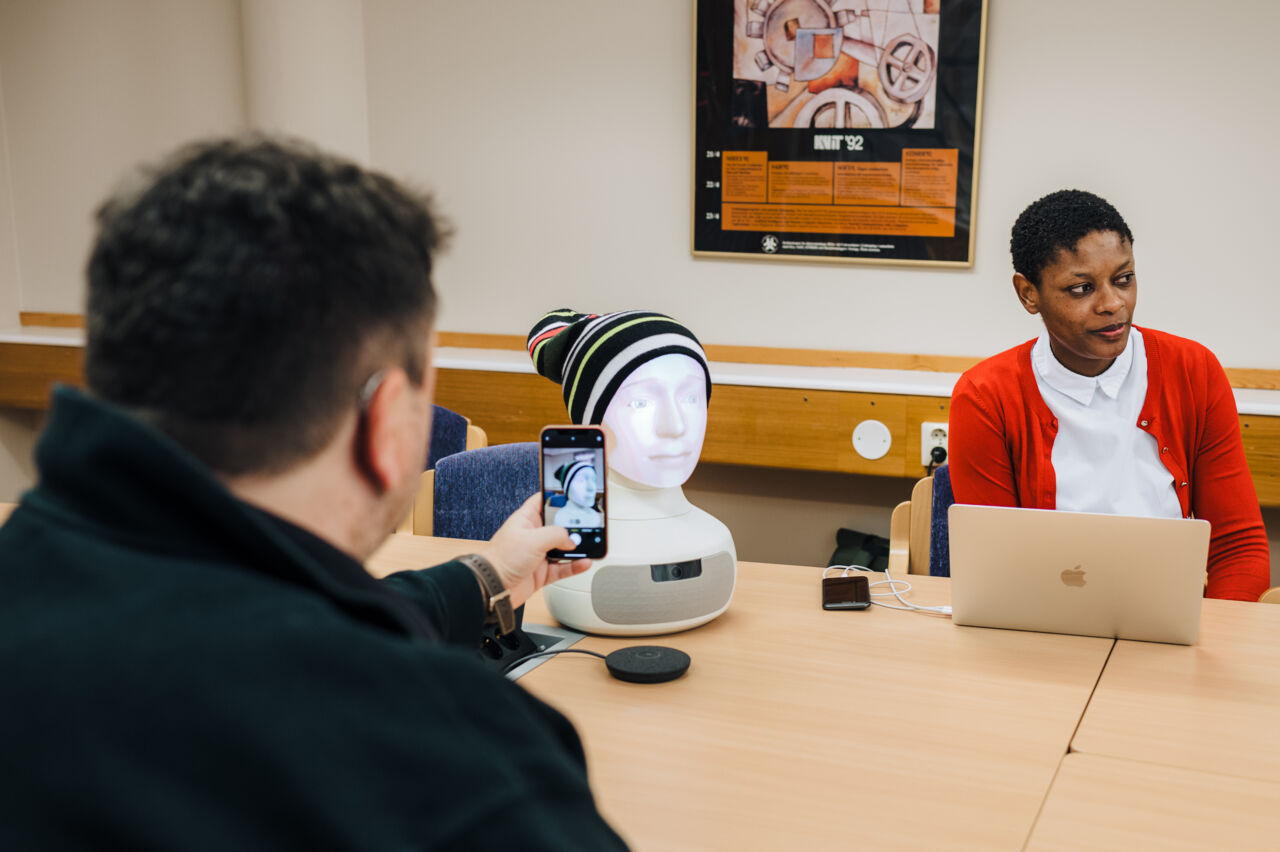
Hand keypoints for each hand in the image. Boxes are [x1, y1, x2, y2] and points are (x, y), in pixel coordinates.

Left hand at [477, 493, 592, 608]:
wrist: (493, 587)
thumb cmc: (502, 559)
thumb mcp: (533, 539)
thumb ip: (557, 535)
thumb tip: (571, 539)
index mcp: (526, 520)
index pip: (542, 501)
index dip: (556, 497)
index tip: (573, 495)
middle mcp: (533, 536)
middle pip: (557, 526)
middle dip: (572, 526)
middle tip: (588, 523)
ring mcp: (537, 555)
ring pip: (563, 548)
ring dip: (576, 548)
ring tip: (590, 544)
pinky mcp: (541, 572)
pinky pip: (563, 567)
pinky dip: (574, 565)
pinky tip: (584, 562)